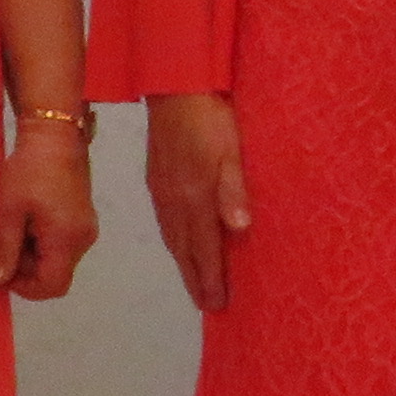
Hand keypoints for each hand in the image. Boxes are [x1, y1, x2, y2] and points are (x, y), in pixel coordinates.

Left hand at [0, 126, 97, 300]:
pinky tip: (29, 219)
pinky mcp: (84, 217)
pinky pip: (64, 244)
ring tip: (15, 227)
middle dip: (28, 268)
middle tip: (5, 244)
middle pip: (57, 274)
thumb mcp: (9, 209)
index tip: (3, 269)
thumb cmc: (29, 170)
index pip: (53, 286)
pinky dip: (44, 242)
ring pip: (59, 260)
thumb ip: (5, 248)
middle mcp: (83, 239)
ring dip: (35, 254)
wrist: (55, 134)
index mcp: (67, 239)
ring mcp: (86, 228)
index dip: (26, 287)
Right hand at [143, 93, 250, 313]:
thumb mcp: (231, 150)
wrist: (174, 89)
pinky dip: (174, 242)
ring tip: (194, 283)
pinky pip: (165, 223)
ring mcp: (161, 192)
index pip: (205, 247)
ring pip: (173, 238)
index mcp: (195, 198)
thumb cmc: (211, 119)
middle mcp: (174, 202)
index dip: (212, 277)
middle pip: (185, 250)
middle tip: (207, 305)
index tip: (217, 304)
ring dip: (184, 264)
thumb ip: (234, 189)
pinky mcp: (155, 181)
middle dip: (196, 279)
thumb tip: (240, 230)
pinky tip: (179, 244)